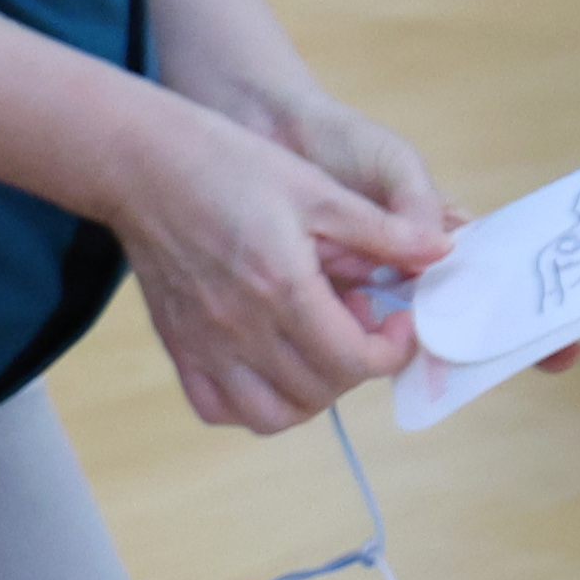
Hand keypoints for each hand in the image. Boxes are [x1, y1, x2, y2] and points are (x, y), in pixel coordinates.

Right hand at [113, 88, 446, 432]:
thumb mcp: (316, 187)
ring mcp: (203, 341)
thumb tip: (440, 251)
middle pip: (320, 390)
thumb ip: (382, 230)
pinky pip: (217, 407)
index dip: (393, 350)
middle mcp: (239, 325)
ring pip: (271, 415)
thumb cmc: (225, 165)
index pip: (354, 360)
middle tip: (358, 320)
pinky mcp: (177, 344)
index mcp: (281, 285)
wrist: (139, 164)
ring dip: (310, 397)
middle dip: (357, 365)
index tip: (399, 319)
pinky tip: (268, 368)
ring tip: (317, 352)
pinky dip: (251, 405)